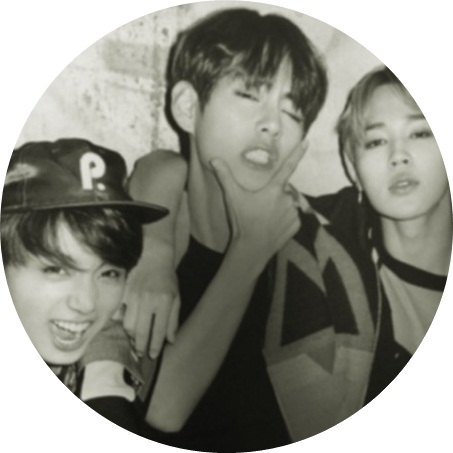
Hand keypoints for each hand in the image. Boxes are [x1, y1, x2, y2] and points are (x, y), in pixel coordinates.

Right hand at [123, 252, 179, 359]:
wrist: (153, 256)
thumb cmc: (167, 278)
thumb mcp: (176, 297)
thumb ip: (173, 320)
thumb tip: (170, 340)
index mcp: (164, 301)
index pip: (159, 330)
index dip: (155, 345)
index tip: (153, 354)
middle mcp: (149, 300)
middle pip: (141, 331)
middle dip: (140, 346)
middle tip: (140, 353)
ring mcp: (134, 296)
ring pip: (128, 324)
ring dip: (131, 336)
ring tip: (135, 340)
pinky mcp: (124, 292)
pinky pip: (120, 313)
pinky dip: (123, 323)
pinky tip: (127, 326)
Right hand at [211, 141, 306, 270]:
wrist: (251, 249)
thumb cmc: (242, 221)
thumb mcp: (232, 197)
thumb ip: (224, 176)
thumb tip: (214, 159)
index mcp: (274, 189)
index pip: (288, 166)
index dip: (298, 153)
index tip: (307, 141)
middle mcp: (287, 199)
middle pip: (283, 190)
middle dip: (275, 194)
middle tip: (260, 206)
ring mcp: (293, 213)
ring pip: (288, 204)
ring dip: (280, 207)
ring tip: (265, 217)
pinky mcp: (296, 225)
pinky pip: (293, 217)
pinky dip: (285, 219)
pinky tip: (273, 226)